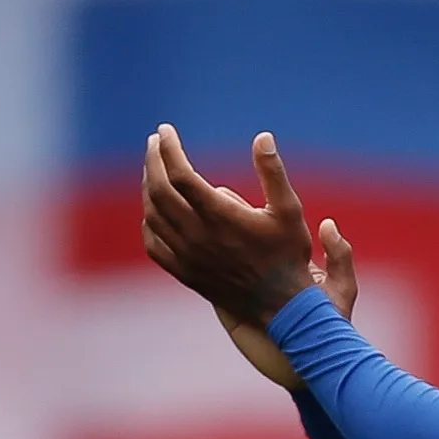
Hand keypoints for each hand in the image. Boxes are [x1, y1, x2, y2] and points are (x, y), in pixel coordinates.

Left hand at [145, 126, 356, 385]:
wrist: (281, 308)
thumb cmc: (288, 255)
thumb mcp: (289, 210)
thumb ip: (273, 172)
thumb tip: (262, 137)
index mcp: (221, 217)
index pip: (181, 174)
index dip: (169, 148)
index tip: (165, 130)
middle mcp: (198, 237)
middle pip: (159, 190)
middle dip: (153, 161)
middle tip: (154, 142)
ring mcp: (188, 257)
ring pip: (153, 215)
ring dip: (148, 186)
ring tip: (153, 168)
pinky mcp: (185, 273)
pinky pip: (154, 244)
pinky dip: (150, 221)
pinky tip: (154, 210)